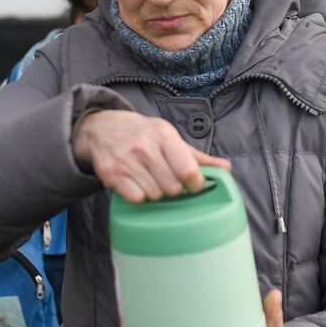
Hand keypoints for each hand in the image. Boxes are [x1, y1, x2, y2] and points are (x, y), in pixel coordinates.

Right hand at [73, 110, 229, 203]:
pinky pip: (136, 198)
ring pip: (155, 195)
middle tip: (167, 180)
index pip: (188, 169)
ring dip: (156, 193)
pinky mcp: (111, 175)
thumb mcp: (168, 136)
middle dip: (174, 189)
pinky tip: (136, 184)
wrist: (100, 128)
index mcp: (164, 135)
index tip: (193, 185)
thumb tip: (225, 168)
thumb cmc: (141, 133)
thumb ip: (196, 156)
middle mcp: (145, 147)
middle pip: (172, 187)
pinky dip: (139, 196)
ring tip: (150, 179)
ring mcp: (127, 161)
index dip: (195, 184)